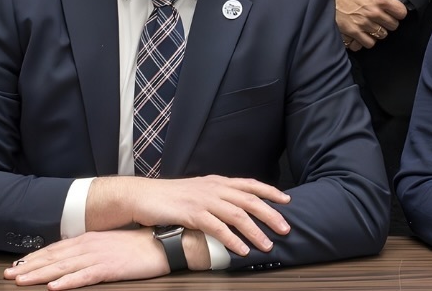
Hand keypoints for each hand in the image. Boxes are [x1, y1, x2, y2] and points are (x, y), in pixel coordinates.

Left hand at [3, 227, 178, 287]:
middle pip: (55, 257)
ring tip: (22, 280)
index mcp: (91, 239)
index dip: (36, 257)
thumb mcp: (110, 245)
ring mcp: (100, 256)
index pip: (57, 248)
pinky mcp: (111, 268)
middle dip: (31, 266)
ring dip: (41, 274)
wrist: (163, 243)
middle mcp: (91, 245)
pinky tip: (55, 287)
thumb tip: (71, 259)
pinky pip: (86, 276)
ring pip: (64, 267)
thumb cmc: (137, 247)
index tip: (17, 264)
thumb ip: (90, 250)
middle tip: (9, 274)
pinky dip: (69, 281)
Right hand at [86, 175, 290, 256]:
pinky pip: (217, 227)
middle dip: (270, 214)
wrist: (144, 196)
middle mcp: (214, 188)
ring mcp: (204, 200)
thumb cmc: (172, 197)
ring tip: (268, 245)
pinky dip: (232, 239)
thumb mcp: (199, 192)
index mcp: (218, 182)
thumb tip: (236, 207)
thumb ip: (217, 197)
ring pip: (237, 214)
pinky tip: (241, 250)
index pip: (250, 184)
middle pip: (249, 199)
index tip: (287, 200)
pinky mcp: (192, 214)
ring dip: (255, 231)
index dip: (270, 191)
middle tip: (285, 228)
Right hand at [335, 0, 407, 49]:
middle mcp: (374, 13)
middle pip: (393, 26)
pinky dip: (367, 40)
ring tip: (373, 24)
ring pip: (381, 35)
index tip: (393, 9)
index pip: (401, 13)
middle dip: (389, 21)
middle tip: (383, 16)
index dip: (398, 11)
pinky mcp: (353, 33)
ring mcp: (363, 24)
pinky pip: (367, 43)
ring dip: (379, 31)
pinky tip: (364, 33)